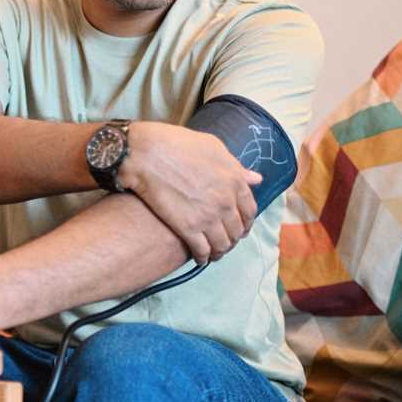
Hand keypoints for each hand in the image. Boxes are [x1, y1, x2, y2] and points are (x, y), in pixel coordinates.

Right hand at [118, 121, 260, 264]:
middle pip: (236, 230)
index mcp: (234, 181)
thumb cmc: (176, 143)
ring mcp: (208, 217)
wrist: (147, 154)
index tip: (241, 227)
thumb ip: (235, 166)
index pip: (249, 210)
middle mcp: (226, 202)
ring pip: (222, 244)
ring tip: (213, 253)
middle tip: (225, 242)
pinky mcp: (188, 228)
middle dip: (233, 239)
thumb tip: (255, 179)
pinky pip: (202, 250)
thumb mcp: (212, 147)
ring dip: (220, 251)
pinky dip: (203, 257)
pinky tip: (200, 258)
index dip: (246, 222)